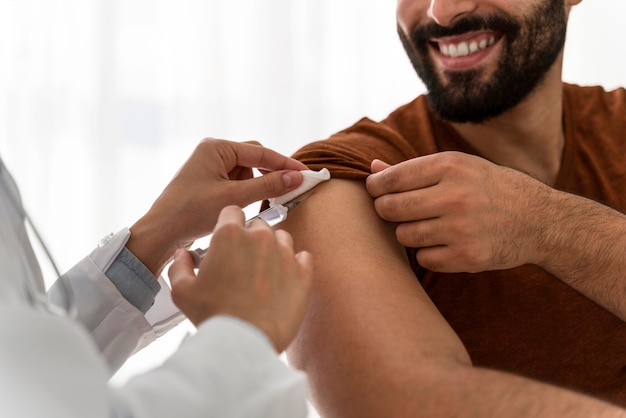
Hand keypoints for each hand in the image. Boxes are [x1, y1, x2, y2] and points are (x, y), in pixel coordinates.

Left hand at [127, 139, 307, 274]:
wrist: (160, 233)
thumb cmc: (190, 213)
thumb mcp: (234, 198)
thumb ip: (267, 186)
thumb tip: (296, 177)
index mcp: (216, 148)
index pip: (260, 152)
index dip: (285, 164)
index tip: (307, 174)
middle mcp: (213, 152)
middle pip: (255, 160)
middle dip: (270, 176)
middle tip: (290, 191)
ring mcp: (211, 167)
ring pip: (248, 174)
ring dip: (257, 188)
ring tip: (260, 206)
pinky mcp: (210, 182)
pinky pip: (237, 183)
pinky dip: (247, 195)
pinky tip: (246, 208)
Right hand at [168, 206, 312, 352]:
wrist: (245, 341)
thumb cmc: (213, 315)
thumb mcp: (182, 291)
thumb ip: (180, 266)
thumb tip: (183, 254)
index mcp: (230, 235)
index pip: (232, 211)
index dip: (228, 224)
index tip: (227, 239)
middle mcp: (260, 237)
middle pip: (258, 224)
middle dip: (250, 237)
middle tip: (243, 261)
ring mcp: (285, 253)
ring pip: (282, 237)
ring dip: (273, 248)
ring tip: (264, 270)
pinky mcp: (303, 272)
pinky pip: (303, 257)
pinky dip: (295, 264)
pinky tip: (284, 278)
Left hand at [365, 151, 550, 272]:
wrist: (540, 221)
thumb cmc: (491, 189)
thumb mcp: (460, 168)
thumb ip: (414, 169)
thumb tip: (372, 167)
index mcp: (451, 166)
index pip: (390, 179)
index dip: (375, 186)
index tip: (376, 190)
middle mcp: (455, 195)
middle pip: (390, 208)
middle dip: (386, 210)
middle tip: (395, 210)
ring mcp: (461, 228)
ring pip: (404, 235)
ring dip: (409, 232)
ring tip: (428, 225)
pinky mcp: (468, 256)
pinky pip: (424, 258)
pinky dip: (429, 253)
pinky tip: (446, 243)